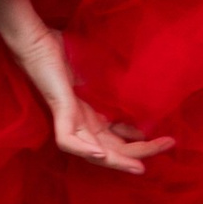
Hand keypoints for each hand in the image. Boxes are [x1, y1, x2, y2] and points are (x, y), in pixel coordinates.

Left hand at [0, 0, 171, 178]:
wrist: (34, 37)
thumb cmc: (62, 49)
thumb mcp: (96, 69)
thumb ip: (115, 82)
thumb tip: (142, 86)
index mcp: (89, 115)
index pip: (117, 139)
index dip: (141, 142)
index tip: (165, 137)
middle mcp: (79, 122)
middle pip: (111, 149)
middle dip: (140, 152)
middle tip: (168, 146)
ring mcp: (67, 118)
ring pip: (92, 152)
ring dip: (117, 160)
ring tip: (141, 166)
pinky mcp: (58, 110)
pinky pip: (68, 140)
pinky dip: (84, 149)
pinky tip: (102, 153)